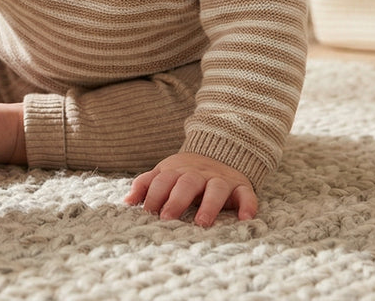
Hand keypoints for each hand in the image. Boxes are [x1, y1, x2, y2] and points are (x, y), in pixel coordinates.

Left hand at [124, 151, 257, 226]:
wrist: (220, 153)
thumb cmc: (185, 173)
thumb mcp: (164, 174)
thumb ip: (146, 185)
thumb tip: (127, 202)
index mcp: (178, 170)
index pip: (163, 180)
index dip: (154, 194)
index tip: (146, 211)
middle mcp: (199, 174)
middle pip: (187, 182)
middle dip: (176, 200)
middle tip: (167, 218)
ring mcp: (220, 179)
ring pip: (216, 188)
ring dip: (209, 205)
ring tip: (202, 222)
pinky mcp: (241, 187)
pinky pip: (246, 194)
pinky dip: (247, 205)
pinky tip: (244, 219)